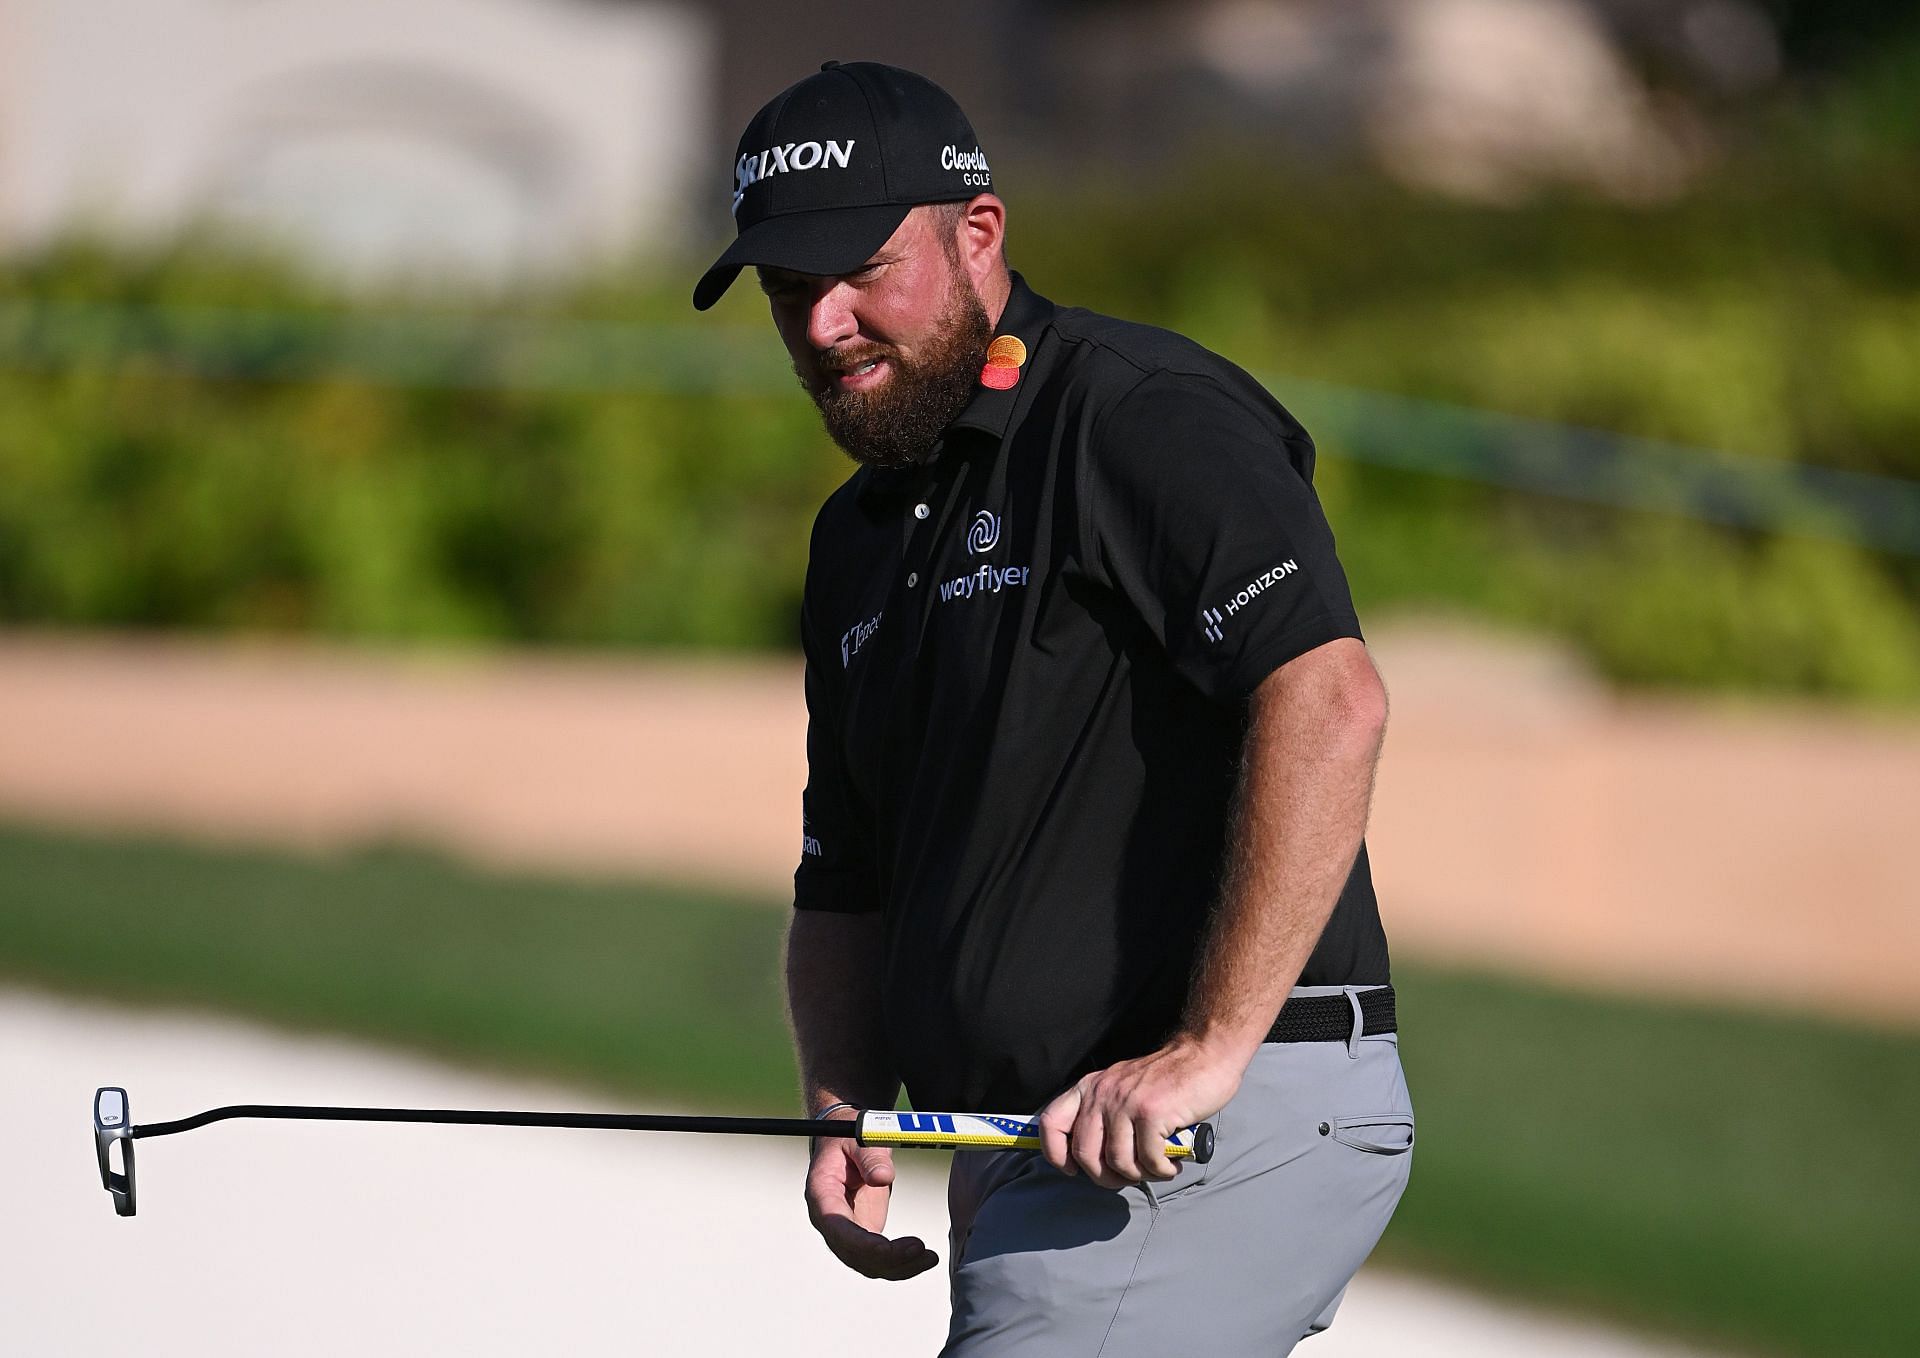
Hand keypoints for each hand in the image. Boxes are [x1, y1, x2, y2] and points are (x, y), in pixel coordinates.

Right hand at [804, 1117, 939, 1279]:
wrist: (847, 1144)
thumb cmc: (849, 1139)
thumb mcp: (858, 1138)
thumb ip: (870, 1157)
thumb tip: (884, 1177)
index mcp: (822, 1195)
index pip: (835, 1227)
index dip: (860, 1243)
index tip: (887, 1248)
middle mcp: (831, 1221)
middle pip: (853, 1253)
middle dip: (886, 1258)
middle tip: (919, 1249)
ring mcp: (847, 1233)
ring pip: (868, 1264)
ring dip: (899, 1267)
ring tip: (929, 1257)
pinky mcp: (865, 1237)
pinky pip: (881, 1259)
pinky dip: (903, 1264)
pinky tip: (926, 1258)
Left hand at [1037, 1036, 1243, 1188]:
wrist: (1206, 1054)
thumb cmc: (1167, 1080)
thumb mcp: (1122, 1088)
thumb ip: (1104, 1113)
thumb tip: (1089, 1157)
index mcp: (1090, 1087)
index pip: (1052, 1122)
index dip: (1055, 1153)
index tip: (1072, 1169)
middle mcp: (1102, 1093)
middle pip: (1085, 1154)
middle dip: (1106, 1178)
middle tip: (1129, 1177)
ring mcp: (1126, 1103)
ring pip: (1118, 1162)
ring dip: (1139, 1176)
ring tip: (1156, 1169)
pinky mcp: (1152, 1113)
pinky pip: (1149, 1161)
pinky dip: (1162, 1171)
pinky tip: (1171, 1165)